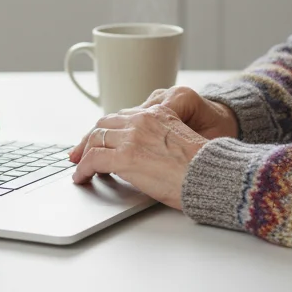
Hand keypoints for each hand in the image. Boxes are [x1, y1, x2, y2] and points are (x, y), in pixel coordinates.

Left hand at [68, 85, 236, 167]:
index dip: (106, 130)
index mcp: (158, 113)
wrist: (211, 174)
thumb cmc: (203, 166)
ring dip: (84, 153)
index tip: (98, 139)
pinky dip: (83, 169)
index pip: (122, 117)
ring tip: (79, 167)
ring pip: (95, 139)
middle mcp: (142, 120)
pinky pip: (94, 159)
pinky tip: (81, 177)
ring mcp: (132, 137)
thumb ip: (159, 140)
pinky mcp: (126, 156)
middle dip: (90, 139)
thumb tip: (144, 156)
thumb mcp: (180, 142)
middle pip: (104, 124)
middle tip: (79, 152)